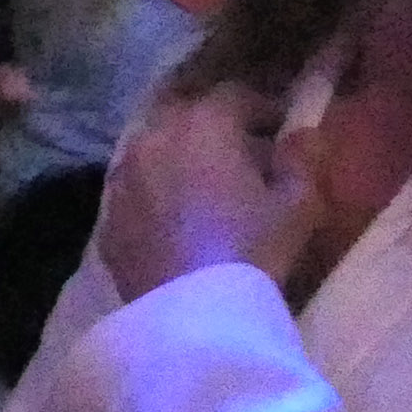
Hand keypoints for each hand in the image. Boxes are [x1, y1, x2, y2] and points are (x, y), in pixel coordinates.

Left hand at [90, 83, 323, 302]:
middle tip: (242, 157)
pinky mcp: (108, 216)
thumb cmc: (253, 250)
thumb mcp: (297, 206)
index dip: (261, 108)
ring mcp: (123, 177)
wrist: (193, 315)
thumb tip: (304, 134)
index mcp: (203, 124)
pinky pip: (136, 190)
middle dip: (216, 129)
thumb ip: (302, 161)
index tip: (278, 128)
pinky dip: (155, 194)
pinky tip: (175, 221)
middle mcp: (154, 138)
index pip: (235, 96)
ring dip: (179, 159)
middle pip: (188, 118)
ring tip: (206, 189)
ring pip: (155, 151)